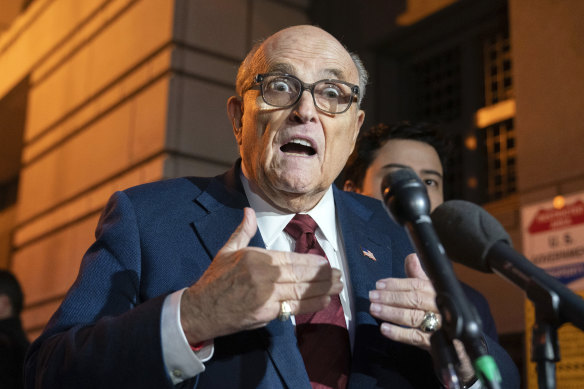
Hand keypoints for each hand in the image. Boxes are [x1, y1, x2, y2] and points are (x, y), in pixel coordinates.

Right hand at [180, 208, 341, 343]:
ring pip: (301, 291)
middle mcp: (264, 276)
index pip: (292, 259)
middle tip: (339, 275)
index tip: (326, 263)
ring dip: (323, 289)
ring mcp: (266, 296)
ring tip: (337, 286)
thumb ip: (243, 231)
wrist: (200, 308)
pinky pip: (294, 308)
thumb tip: (248, 211)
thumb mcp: (227, 250)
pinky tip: (324, 301)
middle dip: (322, 276)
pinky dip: (311, 305)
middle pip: (300, 275)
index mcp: (257, 258)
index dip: (311, 262)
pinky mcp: (266, 313)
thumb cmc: (215, 279)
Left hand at [369, 253, 475, 382]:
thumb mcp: (433, 293)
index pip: (417, 285)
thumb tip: (411, 256)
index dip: (397, 284)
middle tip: (372, 296)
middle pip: (414, 300)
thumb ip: (419, 276)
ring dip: (391, 313)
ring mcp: (439, 327)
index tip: (379, 284)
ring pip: (413, 317)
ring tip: (374, 309)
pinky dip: (398, 333)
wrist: (460, 344)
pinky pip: (415, 337)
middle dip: (391, 297)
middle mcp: (441, 308)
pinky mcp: (435, 344)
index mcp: (439, 292)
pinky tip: (384, 329)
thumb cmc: (441, 313)